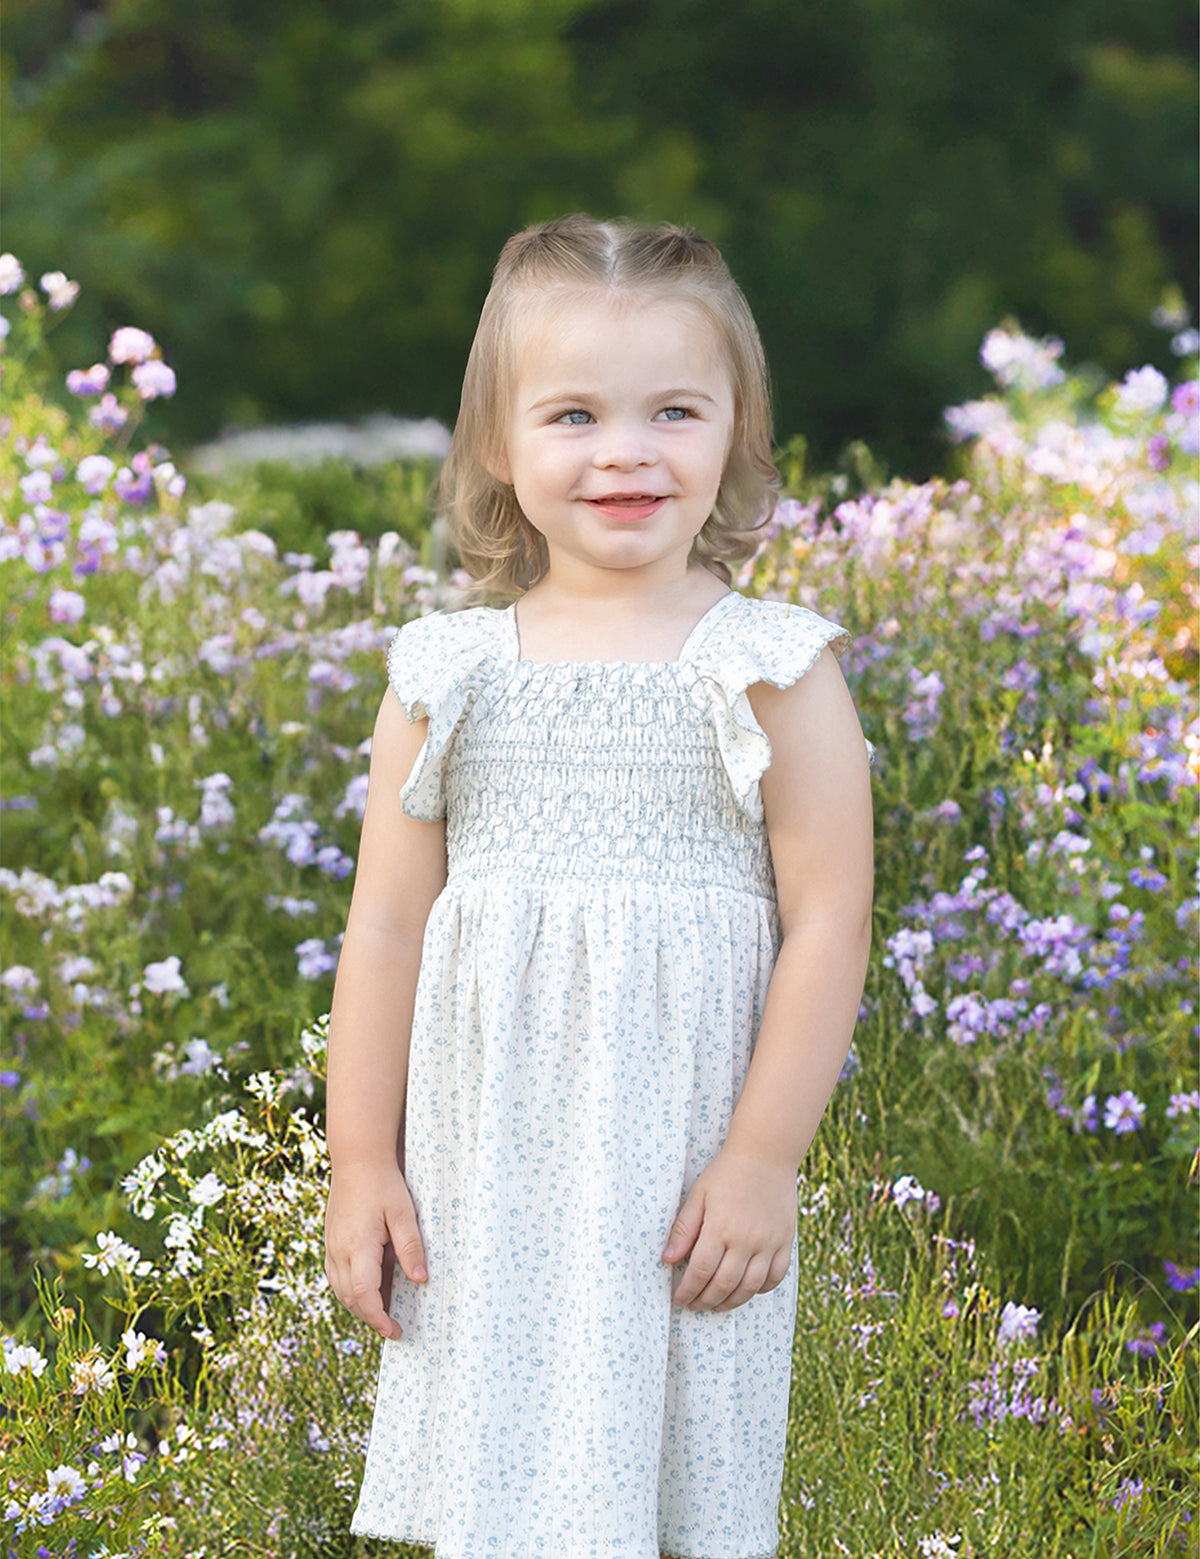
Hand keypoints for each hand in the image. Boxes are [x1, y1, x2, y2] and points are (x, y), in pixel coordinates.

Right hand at [324, 1163, 426, 1339]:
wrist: (356, 1159)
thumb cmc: (383, 1184)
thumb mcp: (404, 1213)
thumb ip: (411, 1247)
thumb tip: (420, 1280)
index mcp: (358, 1246)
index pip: (363, 1295)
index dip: (378, 1318)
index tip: (394, 1331)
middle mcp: (339, 1251)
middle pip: (349, 1299)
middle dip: (370, 1318)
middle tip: (394, 1327)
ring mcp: (331, 1247)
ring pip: (340, 1290)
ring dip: (359, 1306)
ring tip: (383, 1313)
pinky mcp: (330, 1241)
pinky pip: (336, 1276)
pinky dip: (350, 1290)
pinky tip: (368, 1289)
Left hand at [661, 1148, 795, 1312]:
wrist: (766, 1154)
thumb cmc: (726, 1173)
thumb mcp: (698, 1195)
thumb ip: (683, 1229)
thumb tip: (667, 1259)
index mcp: (720, 1228)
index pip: (700, 1271)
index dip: (688, 1290)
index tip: (679, 1299)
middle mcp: (746, 1240)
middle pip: (724, 1285)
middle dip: (706, 1301)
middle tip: (695, 1305)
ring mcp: (768, 1243)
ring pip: (749, 1287)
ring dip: (731, 1302)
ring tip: (716, 1305)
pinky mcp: (785, 1242)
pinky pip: (775, 1277)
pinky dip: (760, 1290)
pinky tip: (746, 1290)